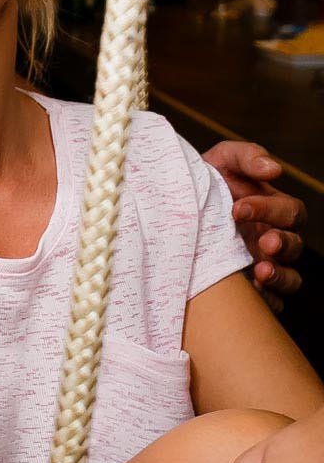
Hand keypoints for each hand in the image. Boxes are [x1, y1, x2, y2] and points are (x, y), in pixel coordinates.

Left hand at [202, 138, 303, 310]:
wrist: (166, 208)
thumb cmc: (202, 181)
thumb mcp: (221, 161)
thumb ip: (247, 158)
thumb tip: (273, 169)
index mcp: (272, 211)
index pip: (289, 212)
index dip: (270, 210)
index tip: (237, 208)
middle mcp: (271, 240)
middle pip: (295, 246)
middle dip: (282, 244)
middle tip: (263, 241)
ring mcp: (261, 266)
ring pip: (290, 279)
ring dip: (280, 276)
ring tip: (260, 271)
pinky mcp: (248, 290)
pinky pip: (271, 304)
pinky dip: (266, 302)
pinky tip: (250, 295)